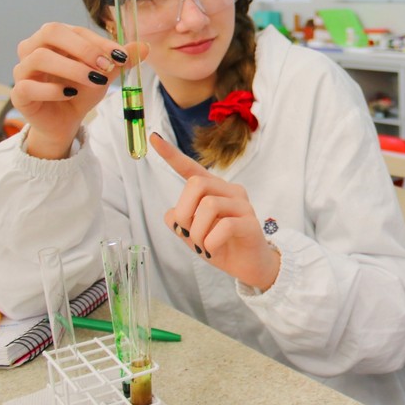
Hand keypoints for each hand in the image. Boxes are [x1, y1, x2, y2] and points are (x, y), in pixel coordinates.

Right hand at [12, 23, 142, 158]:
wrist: (66, 120)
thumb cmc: (82, 90)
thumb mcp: (105, 74)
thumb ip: (121, 60)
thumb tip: (145, 46)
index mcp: (54, 38)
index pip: (75, 30)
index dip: (99, 41)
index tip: (121, 56)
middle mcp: (33, 48)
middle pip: (51, 32)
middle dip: (83, 48)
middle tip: (106, 66)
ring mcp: (23, 70)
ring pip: (39, 58)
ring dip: (71, 68)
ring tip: (94, 80)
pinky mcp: (18, 93)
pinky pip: (28, 86)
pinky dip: (52, 90)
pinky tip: (70, 94)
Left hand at [150, 133, 280, 290]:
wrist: (249, 266)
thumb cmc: (221, 245)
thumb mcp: (193, 235)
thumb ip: (180, 221)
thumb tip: (172, 214)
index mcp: (213, 190)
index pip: (191, 169)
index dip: (171, 155)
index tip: (153, 138)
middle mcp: (229, 191)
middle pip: (196, 184)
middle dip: (184, 211)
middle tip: (189, 234)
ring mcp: (242, 205)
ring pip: (208, 205)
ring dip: (198, 232)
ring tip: (204, 246)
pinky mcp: (250, 222)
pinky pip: (223, 226)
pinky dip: (211, 242)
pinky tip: (214, 249)